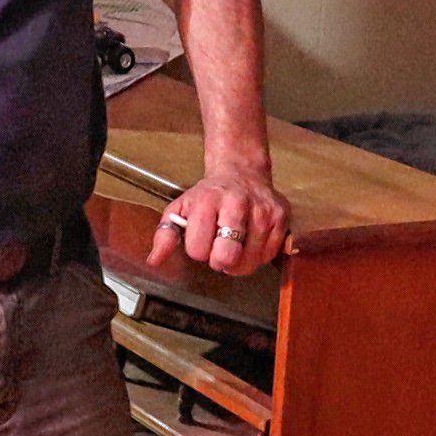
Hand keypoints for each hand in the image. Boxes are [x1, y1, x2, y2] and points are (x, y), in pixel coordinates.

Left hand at [149, 164, 288, 276]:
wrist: (240, 173)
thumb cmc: (208, 197)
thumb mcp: (179, 210)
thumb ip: (165, 236)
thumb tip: (154, 260)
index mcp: (207, 200)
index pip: (198, 249)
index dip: (198, 251)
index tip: (200, 241)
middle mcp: (237, 202)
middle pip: (227, 256)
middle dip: (220, 261)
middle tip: (219, 250)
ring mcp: (262, 209)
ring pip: (251, 261)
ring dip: (241, 261)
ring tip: (235, 244)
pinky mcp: (281, 216)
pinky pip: (269, 255)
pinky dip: (258, 256)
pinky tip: (251, 242)